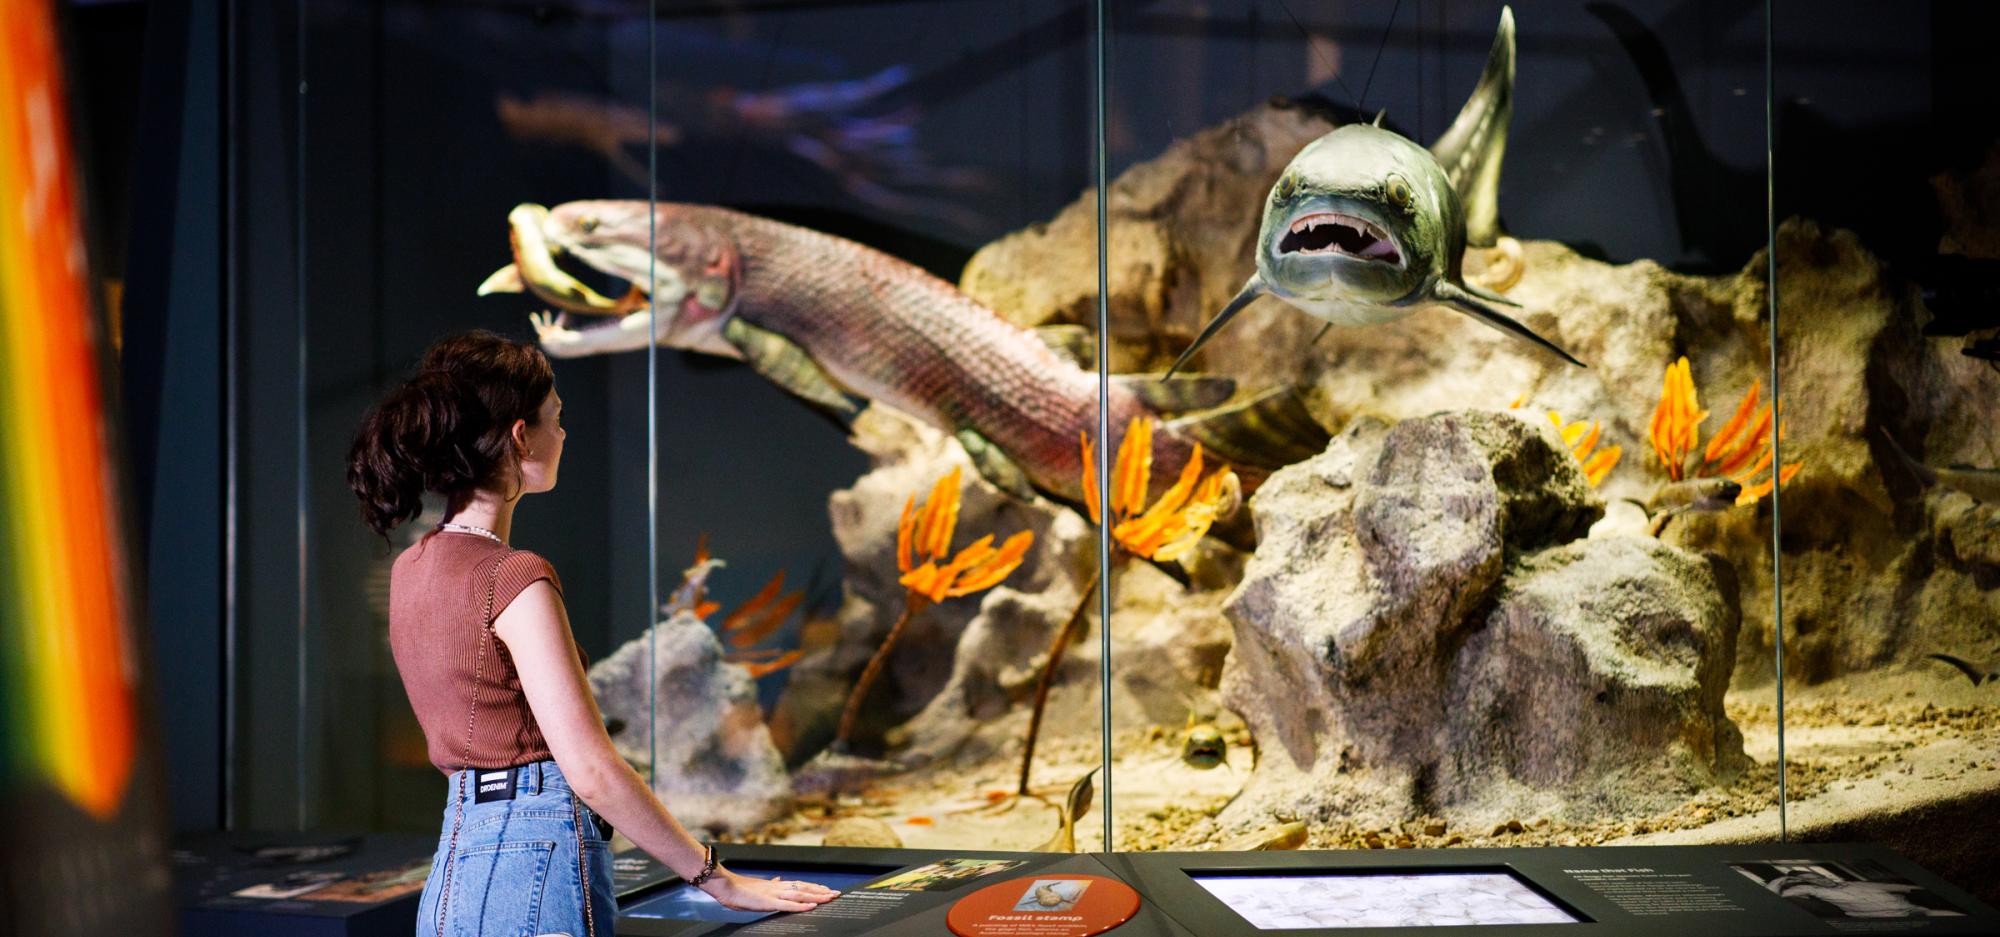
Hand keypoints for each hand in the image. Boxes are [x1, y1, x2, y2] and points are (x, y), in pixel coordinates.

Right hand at [700, 869, 839, 912]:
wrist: (726, 886)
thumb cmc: (740, 889)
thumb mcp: (758, 886)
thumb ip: (770, 884)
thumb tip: (778, 879)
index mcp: (776, 884)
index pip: (800, 885)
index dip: (814, 887)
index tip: (827, 889)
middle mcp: (778, 887)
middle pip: (804, 888)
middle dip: (821, 891)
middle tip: (836, 894)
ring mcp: (774, 894)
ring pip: (800, 895)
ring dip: (816, 896)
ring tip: (829, 898)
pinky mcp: (768, 902)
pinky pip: (788, 905)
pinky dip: (801, 906)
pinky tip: (812, 906)